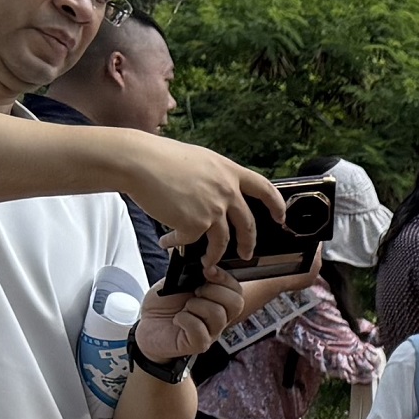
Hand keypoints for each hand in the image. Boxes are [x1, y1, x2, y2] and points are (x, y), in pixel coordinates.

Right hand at [117, 134, 285, 263]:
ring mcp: (213, 209)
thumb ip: (215, 177)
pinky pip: (191, 242)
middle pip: (248, 224)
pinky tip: (168, 243)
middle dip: (249, 243)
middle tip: (246, 253)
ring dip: (215, 255)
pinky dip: (178, 245)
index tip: (280, 217)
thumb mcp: (199, 160)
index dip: (276, 205)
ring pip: (223, 241)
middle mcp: (227, 191)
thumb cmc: (160, 157)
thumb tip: (219, 192)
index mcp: (229, 172)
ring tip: (208, 261)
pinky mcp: (195, 224)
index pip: (264, 189)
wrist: (138, 162)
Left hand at [128, 273, 267, 364]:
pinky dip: (186, 320)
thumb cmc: (163, 306)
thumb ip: (192, 273)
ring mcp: (211, 333)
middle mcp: (219, 318)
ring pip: (218, 314)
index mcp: (217, 301)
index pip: (237, 290)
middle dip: (213, 291)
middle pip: (236, 303)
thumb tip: (202, 261)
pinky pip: (201, 330)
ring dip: (196, 305)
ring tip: (184, 308)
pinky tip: (177, 320)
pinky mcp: (199, 344)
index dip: (224, 277)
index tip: (207, 270)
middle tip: (195, 292)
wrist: (147, 326)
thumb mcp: (177, 282)